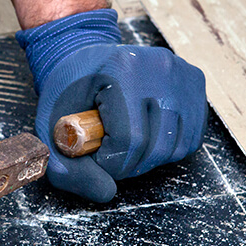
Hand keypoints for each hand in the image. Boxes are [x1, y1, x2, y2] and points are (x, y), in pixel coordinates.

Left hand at [17, 9, 207, 201]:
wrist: (84, 52)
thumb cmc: (67, 89)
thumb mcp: (50, 126)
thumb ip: (66, 167)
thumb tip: (106, 193)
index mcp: (121, 70)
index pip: (130, 140)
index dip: (110, 162)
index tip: (95, 155)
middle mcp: (159, 68)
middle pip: (157, 147)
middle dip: (129, 164)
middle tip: (110, 153)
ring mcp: (181, 73)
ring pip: (177, 147)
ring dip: (149, 158)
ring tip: (127, 143)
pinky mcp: (195, 81)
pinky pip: (192, 136)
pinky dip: (168, 147)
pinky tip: (146, 134)